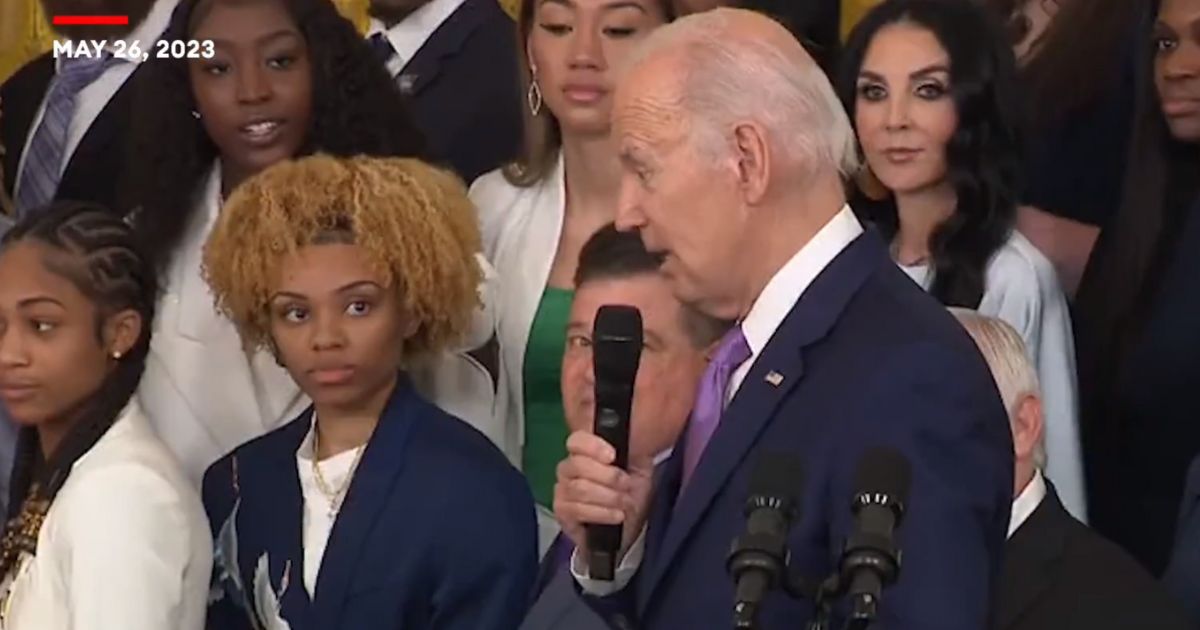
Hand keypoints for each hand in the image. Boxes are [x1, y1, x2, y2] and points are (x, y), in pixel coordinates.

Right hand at [553, 430, 653, 569]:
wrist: (630, 523)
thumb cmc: (633, 491)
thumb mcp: (640, 466)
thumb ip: (631, 446)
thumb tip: (634, 427)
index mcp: (585, 451)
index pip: (576, 441)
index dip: (593, 446)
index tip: (613, 456)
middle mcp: (568, 469)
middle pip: (577, 465)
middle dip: (608, 476)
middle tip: (627, 485)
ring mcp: (562, 491)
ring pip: (578, 488)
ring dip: (608, 497)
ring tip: (625, 503)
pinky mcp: (562, 514)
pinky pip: (577, 510)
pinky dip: (601, 513)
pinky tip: (616, 516)